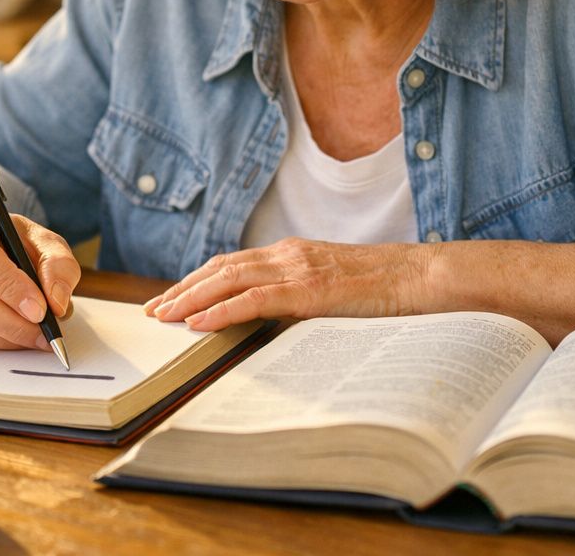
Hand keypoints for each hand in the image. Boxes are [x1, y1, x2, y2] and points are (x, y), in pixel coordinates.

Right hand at [0, 199, 81, 351]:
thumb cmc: (7, 241)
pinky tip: (11, 335)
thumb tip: (57, 303)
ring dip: (5, 338)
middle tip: (44, 332)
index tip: (40, 309)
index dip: (10, 286)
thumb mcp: (39, 239)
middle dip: (14, 322)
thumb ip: (57, 264)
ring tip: (34, 336)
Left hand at [143, 238, 429, 330]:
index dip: (197, 280)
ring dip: (190, 299)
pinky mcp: (308, 290)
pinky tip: (199, 323)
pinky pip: (254, 299)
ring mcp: (297, 269)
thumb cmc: (386, 287)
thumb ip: (302, 294)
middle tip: (152, 311)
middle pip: (220, 268)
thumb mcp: (334, 287)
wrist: (422, 276)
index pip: (231, 263)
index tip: (171, 299)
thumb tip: (273, 318)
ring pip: (228, 279)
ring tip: (164, 317)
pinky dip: (220, 310)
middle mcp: (287, 254)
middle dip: (182, 289)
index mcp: (292, 253)